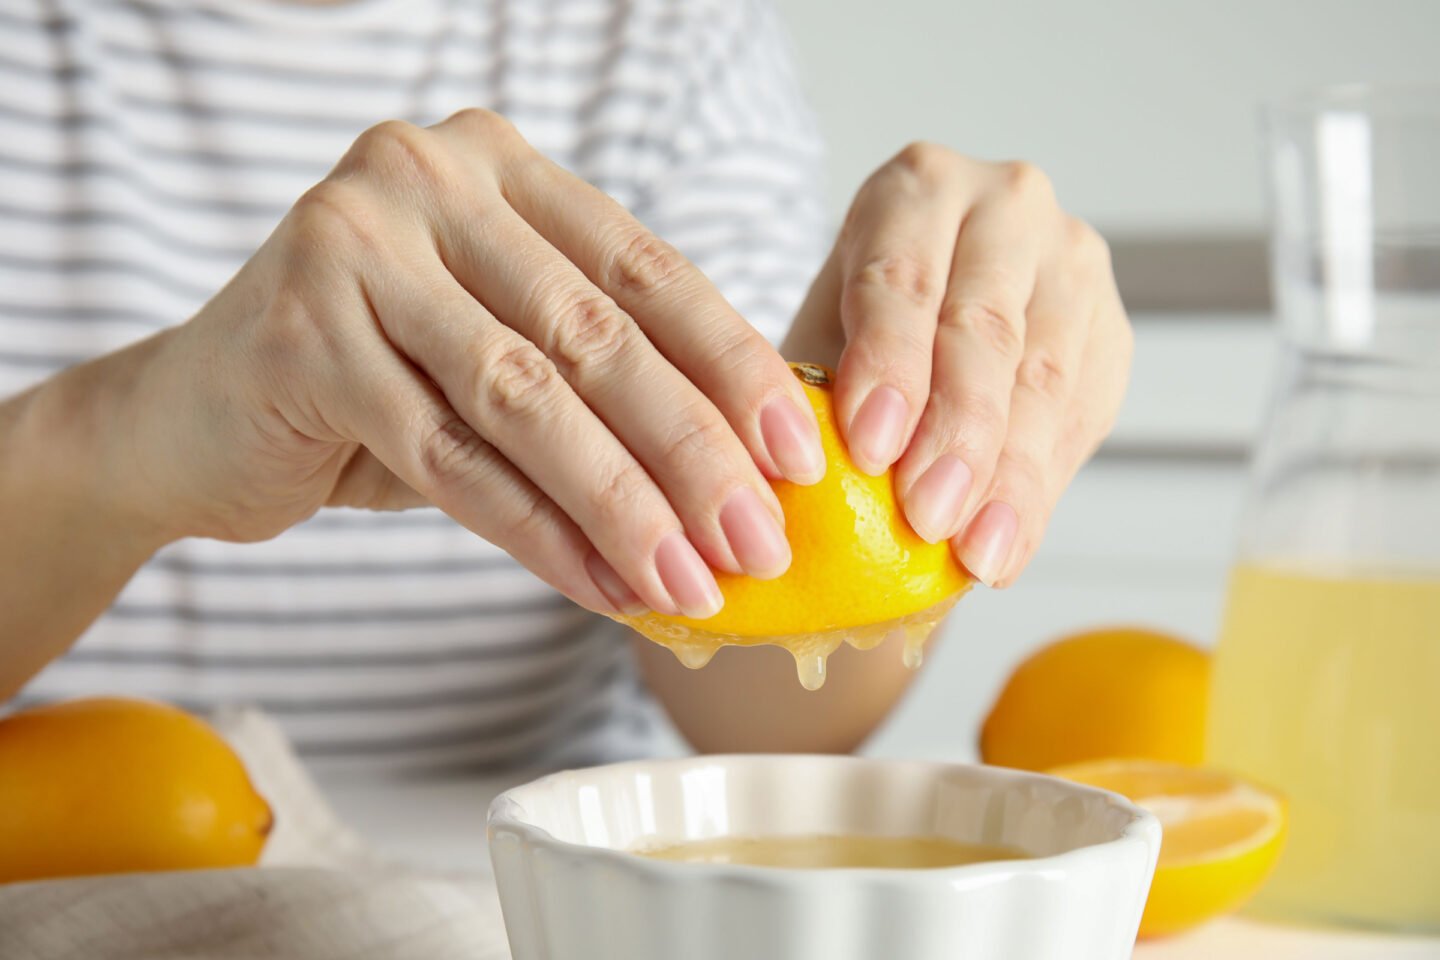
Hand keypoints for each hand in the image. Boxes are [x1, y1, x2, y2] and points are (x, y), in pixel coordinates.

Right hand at [113, 110, 827, 618]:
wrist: (193, 416)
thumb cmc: (374, 381)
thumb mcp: (497, 346)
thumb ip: (597, 369)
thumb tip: (746, 466)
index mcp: (499, 168)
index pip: (646, 271)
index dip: (732, 367)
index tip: (796, 457)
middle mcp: (426, 181)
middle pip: (595, 336)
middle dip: (691, 452)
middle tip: (759, 541)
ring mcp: (355, 247)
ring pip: (526, 401)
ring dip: (624, 506)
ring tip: (691, 582)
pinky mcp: (302, 334)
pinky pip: (450, 459)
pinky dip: (537, 532)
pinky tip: (601, 585)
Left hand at [784, 143, 1131, 587]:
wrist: (932, 321)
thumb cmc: (860, 326)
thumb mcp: (823, 336)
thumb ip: (818, 388)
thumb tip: (802, 475)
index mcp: (919, 188)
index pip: (904, 277)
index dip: (889, 363)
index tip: (869, 446)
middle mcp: (1007, 206)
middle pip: (983, 328)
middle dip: (955, 432)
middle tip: (925, 515)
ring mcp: (1071, 264)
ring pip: (1045, 378)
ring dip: (1007, 477)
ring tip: (971, 550)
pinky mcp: (1110, 329)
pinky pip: (1082, 417)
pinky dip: (1039, 493)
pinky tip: (1006, 547)